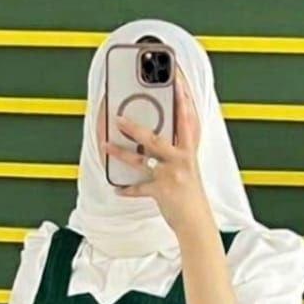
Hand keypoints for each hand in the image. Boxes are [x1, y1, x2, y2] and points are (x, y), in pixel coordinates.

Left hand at [103, 75, 212, 234]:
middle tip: (118, 118)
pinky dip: (127, 190)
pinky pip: (139, 189)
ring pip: (141, 160)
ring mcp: (171, 176)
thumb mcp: (189, 168)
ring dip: (121, 152)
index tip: (177, 80)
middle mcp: (181, 160)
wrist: (198, 223)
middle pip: (155, 139)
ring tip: (106, 145)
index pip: (187, 120)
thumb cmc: (192, 195)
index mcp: (189, 151)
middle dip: (135, 128)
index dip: (183, 99)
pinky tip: (117, 188)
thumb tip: (157, 140)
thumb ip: (177, 151)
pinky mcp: (162, 192)